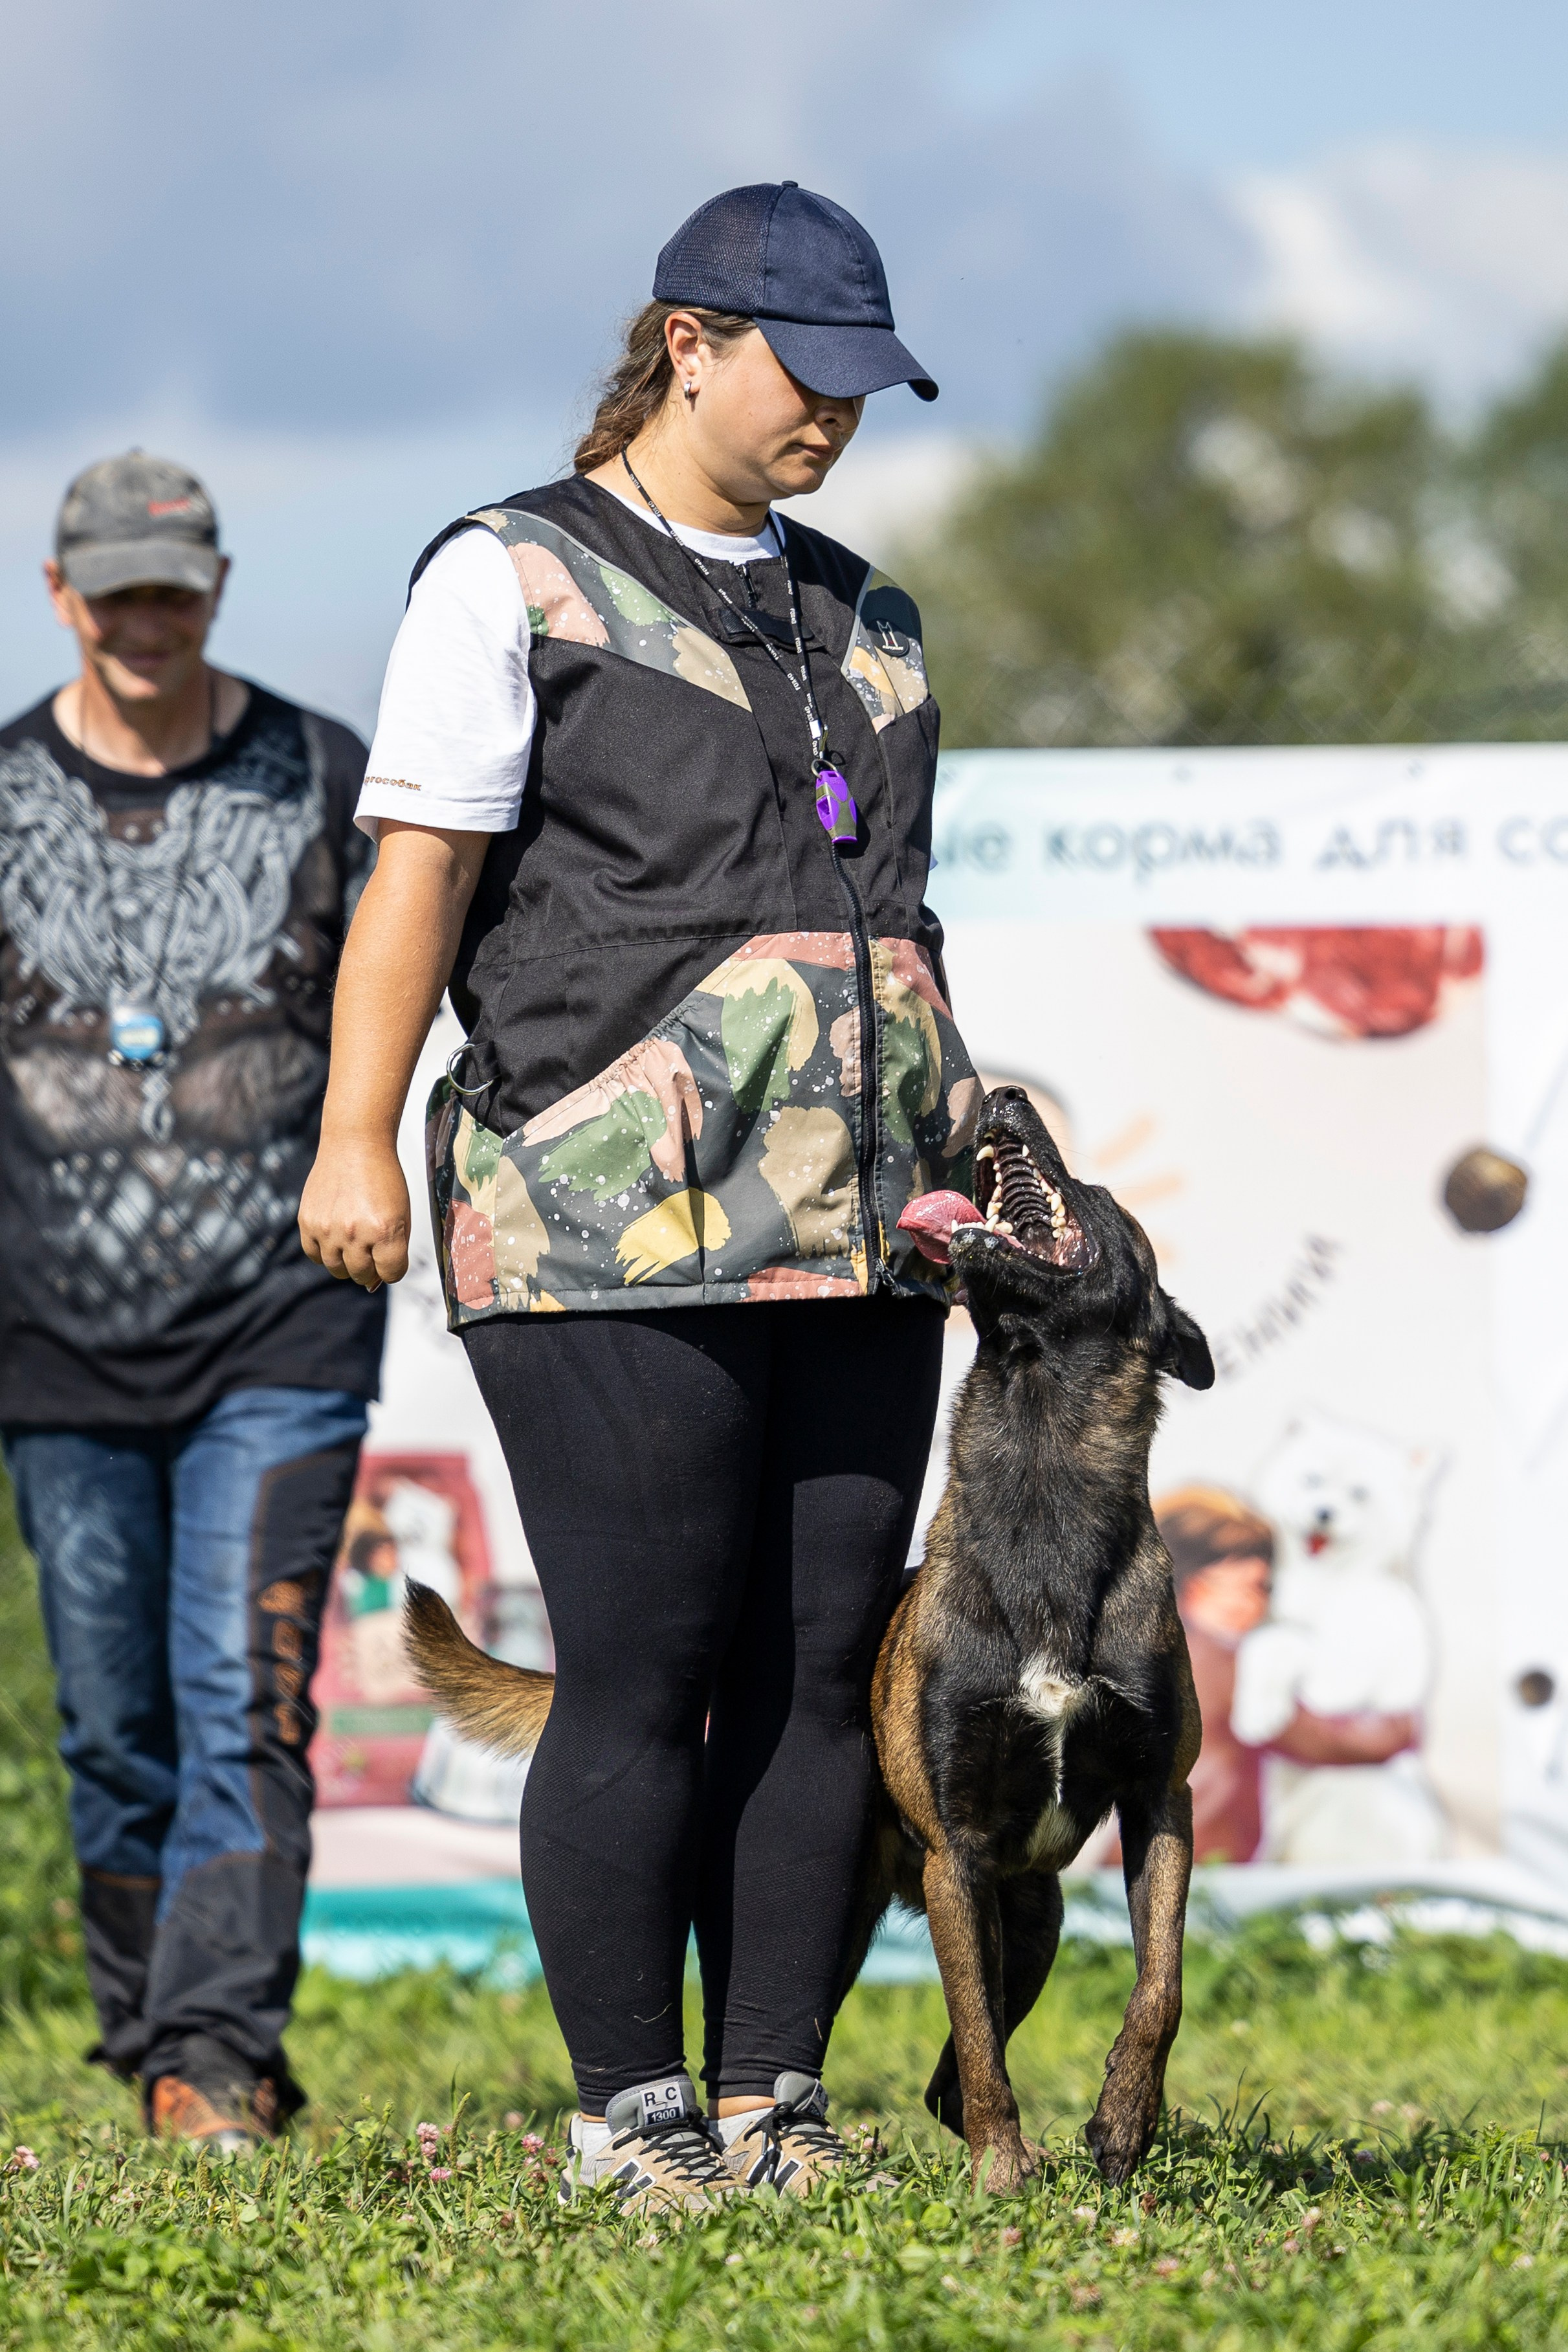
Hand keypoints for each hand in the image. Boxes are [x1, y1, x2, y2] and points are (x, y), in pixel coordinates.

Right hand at [299, 1138, 411, 1289]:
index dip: (394, 1268)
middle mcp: (355, 1232)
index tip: (392, 1257)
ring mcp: (328, 1228)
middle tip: (372, 1248)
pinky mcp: (308, 1221)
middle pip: (363, 1275)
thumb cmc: (384, 1179)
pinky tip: (334, 1237)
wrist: (355, 1144)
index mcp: (385, 1230)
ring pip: (337, 1269)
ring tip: (354, 1241)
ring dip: (348, 1262)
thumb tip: (374, 1284)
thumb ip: (394, 1249)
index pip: (391, 1273)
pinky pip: (314, 1254)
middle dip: (371, 1268)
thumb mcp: (402, 1213)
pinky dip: (325, 1252)